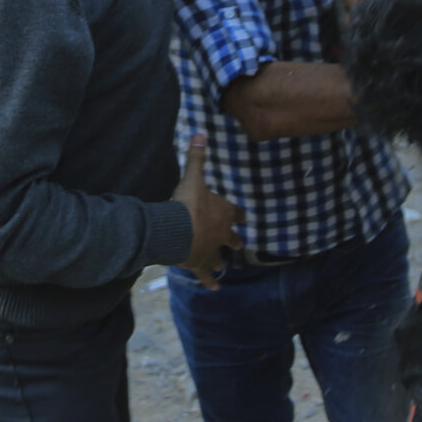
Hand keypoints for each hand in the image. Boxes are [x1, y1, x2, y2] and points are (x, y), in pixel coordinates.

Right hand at [177, 133, 239, 280]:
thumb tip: (200, 132)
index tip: (244, 218)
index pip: (235, 213)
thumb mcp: (192, 177)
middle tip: (239, 245)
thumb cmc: (187, 203)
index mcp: (222, 213)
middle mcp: (220, 234)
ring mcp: (210, 251)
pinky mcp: (199, 264)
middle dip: (233, 241)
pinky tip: (215, 289)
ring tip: (223, 267)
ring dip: (221, 262)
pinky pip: (206, 276)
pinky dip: (209, 282)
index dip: (238, 215)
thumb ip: (197, 157)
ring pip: (218, 258)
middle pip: (230, 239)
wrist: (177, 230)